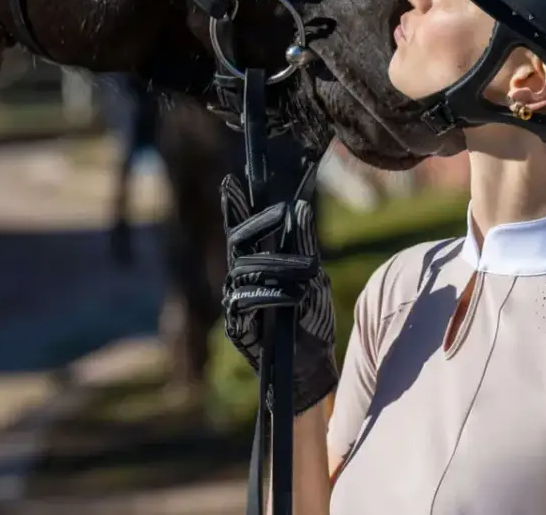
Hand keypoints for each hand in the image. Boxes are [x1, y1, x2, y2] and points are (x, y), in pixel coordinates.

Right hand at [220, 173, 337, 414]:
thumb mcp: (314, 277)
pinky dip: (272, 296)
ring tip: (309, 269)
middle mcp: (241, 279)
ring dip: (279, 265)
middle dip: (257, 225)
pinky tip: (292, 296)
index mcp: (258, 264)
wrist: (311, 364)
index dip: (235, 206)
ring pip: (246, 271)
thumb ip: (305, 246)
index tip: (231, 181)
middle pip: (238, 244)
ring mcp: (236, 302)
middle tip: (279, 213)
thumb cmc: (310, 317)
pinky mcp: (237, 326)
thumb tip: (301, 209)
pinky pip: (247, 303)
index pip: (243, 230)